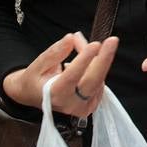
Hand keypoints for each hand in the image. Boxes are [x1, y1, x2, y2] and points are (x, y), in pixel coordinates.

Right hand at [1, 32, 118, 117]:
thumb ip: (54, 52)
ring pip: (98, 78)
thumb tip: (70, 38)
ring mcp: (83, 107)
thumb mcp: (37, 65)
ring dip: (96, 58)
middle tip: (112, 40)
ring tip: (83, 44)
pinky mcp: (92, 104)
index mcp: (54, 95)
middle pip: (93, 81)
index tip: (95, 44)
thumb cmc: (35, 80)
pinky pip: (100, 81)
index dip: (84, 60)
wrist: (35, 97)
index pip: (71, 77)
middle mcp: (70, 104)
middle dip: (104, 59)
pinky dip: (96, 66)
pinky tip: (88, 58)